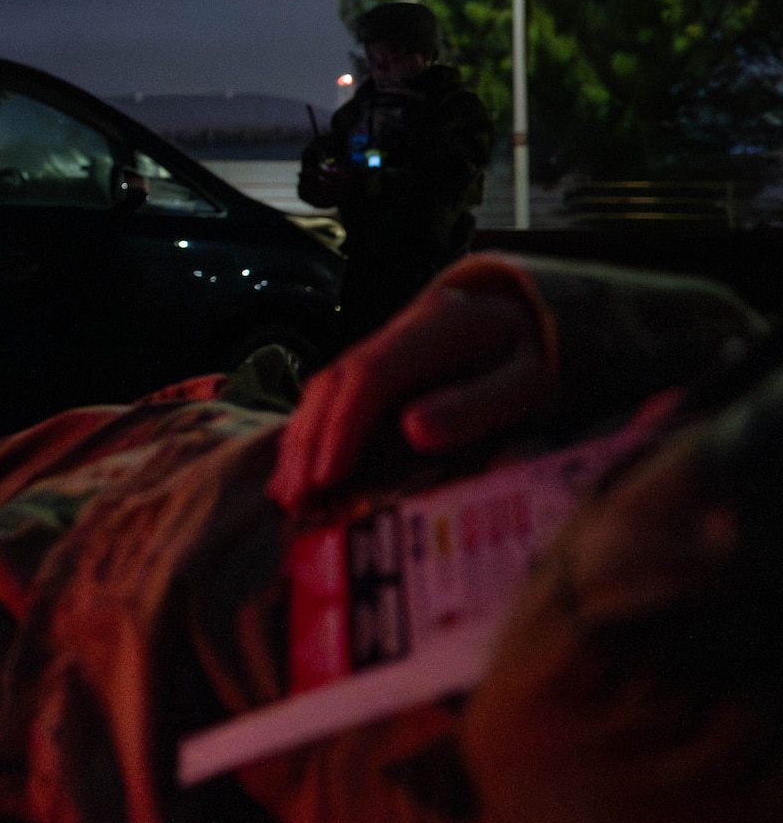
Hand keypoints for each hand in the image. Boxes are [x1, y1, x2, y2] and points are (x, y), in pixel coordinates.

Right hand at [268, 280, 556, 514]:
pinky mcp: (372, 368)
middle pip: (335, 381)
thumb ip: (478, 403)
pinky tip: (296, 470)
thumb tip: (414, 430)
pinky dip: (308, 435)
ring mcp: (379, 346)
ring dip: (300, 441)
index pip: (371, 373)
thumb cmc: (534, 362)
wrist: (531, 326)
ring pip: (323, 388)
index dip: (343, 425)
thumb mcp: (530, 382)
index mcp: (436, 326)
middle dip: (310, 441)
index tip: (327, 477)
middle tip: (296, 496)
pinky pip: (329, 397)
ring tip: (287, 492)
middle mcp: (396, 330)